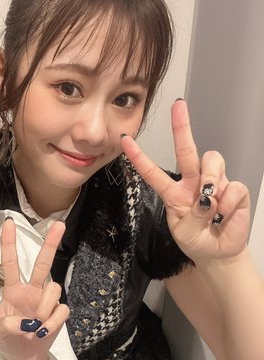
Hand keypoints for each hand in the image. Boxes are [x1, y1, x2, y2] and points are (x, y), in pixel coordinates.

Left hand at [0, 217, 69, 359]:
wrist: (24, 358)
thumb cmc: (6, 340)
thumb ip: (3, 325)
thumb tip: (23, 323)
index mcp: (13, 290)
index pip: (10, 263)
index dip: (9, 243)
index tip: (8, 222)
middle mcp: (32, 291)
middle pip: (42, 263)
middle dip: (51, 243)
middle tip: (59, 224)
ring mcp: (46, 301)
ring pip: (53, 288)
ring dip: (44, 307)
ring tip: (35, 326)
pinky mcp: (58, 314)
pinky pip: (62, 309)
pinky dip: (52, 322)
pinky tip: (43, 331)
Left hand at [121, 99, 250, 264]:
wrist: (219, 253)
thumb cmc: (196, 241)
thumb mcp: (184, 234)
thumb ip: (192, 217)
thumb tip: (207, 198)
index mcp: (173, 193)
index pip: (153, 173)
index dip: (139, 158)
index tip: (124, 140)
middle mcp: (193, 182)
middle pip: (186, 151)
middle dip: (181, 127)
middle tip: (178, 106)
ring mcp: (214, 183)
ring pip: (212, 161)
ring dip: (211, 179)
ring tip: (211, 207)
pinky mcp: (234, 190)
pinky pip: (232, 186)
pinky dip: (228, 204)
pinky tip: (224, 215)